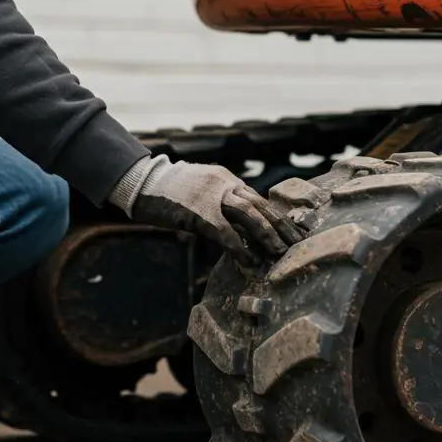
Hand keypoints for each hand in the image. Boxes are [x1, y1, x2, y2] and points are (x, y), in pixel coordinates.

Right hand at [129, 160, 305, 263]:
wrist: (143, 182)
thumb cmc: (169, 192)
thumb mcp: (201, 191)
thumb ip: (220, 203)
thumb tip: (236, 225)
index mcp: (228, 180)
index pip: (261, 199)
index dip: (279, 216)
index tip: (294, 231)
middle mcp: (226, 184)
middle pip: (262, 206)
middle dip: (281, 226)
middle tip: (297, 244)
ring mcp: (213, 196)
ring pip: (250, 215)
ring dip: (267, 235)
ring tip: (279, 253)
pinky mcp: (199, 212)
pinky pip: (225, 232)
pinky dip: (239, 247)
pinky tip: (249, 261)